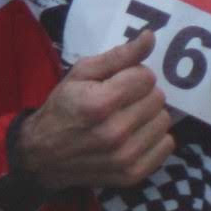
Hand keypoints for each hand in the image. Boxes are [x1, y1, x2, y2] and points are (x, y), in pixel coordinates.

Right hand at [17, 35, 172, 191]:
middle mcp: (115, 133)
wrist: (44, 156)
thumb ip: (119, 55)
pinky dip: (154, 138)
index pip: (146, 77)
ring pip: (164, 120)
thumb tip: (151, 36)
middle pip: (158, 98)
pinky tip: (135, 135)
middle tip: (122, 100)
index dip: (134, 75)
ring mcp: (125, 157)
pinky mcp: (132, 174)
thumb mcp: (82, 74)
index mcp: (100, 104)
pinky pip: (167, 145)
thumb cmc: (63, 108)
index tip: (119, 82)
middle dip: (142, 94)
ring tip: (128, 117)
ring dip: (149, 116)